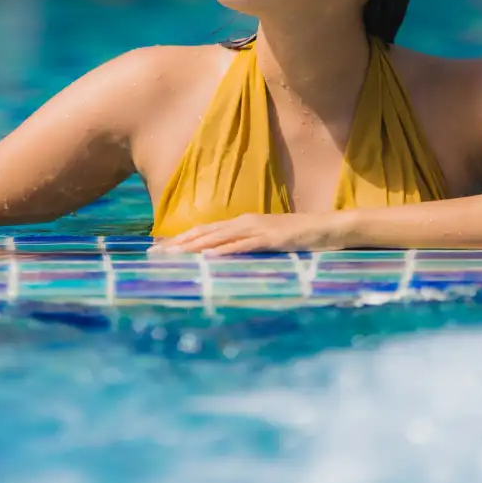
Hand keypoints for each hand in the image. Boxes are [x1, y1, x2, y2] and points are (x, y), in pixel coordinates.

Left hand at [150, 212, 349, 255]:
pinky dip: (225, 250)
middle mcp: (245, 222)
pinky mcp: (271, 238)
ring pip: (218, 238)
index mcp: (241, 224)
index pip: (204, 232)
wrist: (328, 228)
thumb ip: (245, 247)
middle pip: (204, 233)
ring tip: (171, 255)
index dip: (179, 240)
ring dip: (193, 247)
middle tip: (153, 254)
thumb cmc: (298, 238)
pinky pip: (244, 245)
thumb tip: (223, 260)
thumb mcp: (266, 243)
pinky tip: (209, 256)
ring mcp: (258, 229)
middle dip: (177, 244)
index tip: (157, 250)